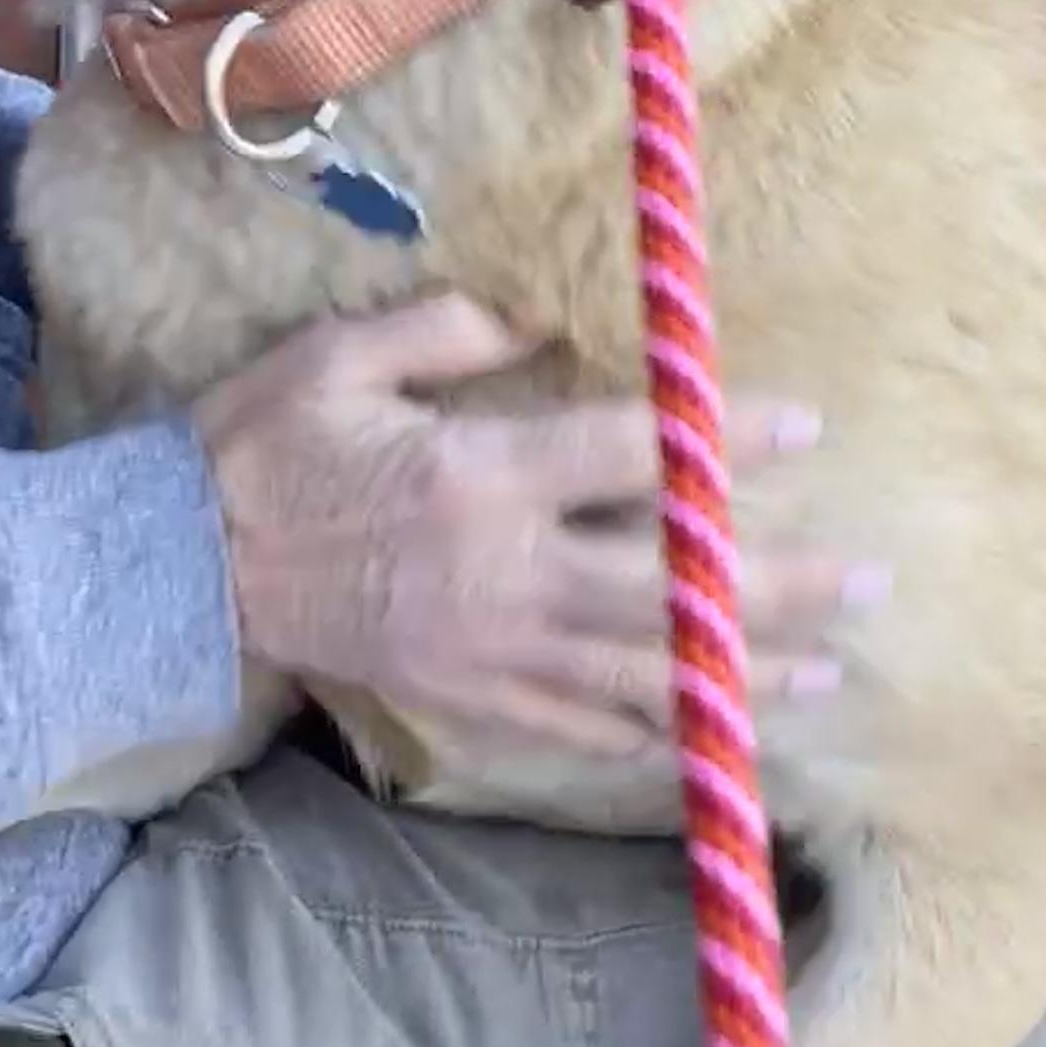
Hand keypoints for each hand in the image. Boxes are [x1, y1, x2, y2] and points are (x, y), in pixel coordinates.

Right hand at [193, 293, 880, 756]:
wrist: (180, 570)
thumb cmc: (255, 450)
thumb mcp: (337, 360)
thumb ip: (444, 334)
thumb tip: (531, 318)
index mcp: (478, 477)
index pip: (629, 459)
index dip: (721, 443)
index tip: (802, 428)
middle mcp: (502, 572)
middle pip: (666, 586)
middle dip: (775, 587)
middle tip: (865, 584)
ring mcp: (488, 646)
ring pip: (640, 671)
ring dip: (737, 674)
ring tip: (821, 674)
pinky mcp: (466, 695)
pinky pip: (579, 722)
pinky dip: (650, 728)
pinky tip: (709, 727)